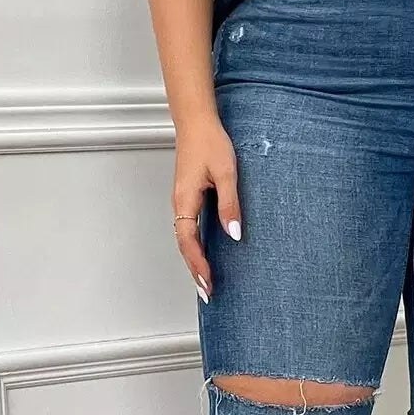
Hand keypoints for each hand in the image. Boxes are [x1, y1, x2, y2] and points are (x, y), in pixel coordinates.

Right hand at [172, 115, 241, 301]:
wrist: (196, 122)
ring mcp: (181, 201)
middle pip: (183, 245)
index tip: (207, 283)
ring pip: (184, 238)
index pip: (188, 241)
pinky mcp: (187, 197)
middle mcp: (179, 204)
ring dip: (194, 260)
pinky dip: (194, 246)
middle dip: (194, 270)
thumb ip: (230, 204)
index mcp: (185, 200)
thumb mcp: (227, 173)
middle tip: (208, 293)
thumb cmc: (210, 143)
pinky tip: (204, 254)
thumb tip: (234, 234)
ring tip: (206, 281)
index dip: (197, 264)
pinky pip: (187, 228)